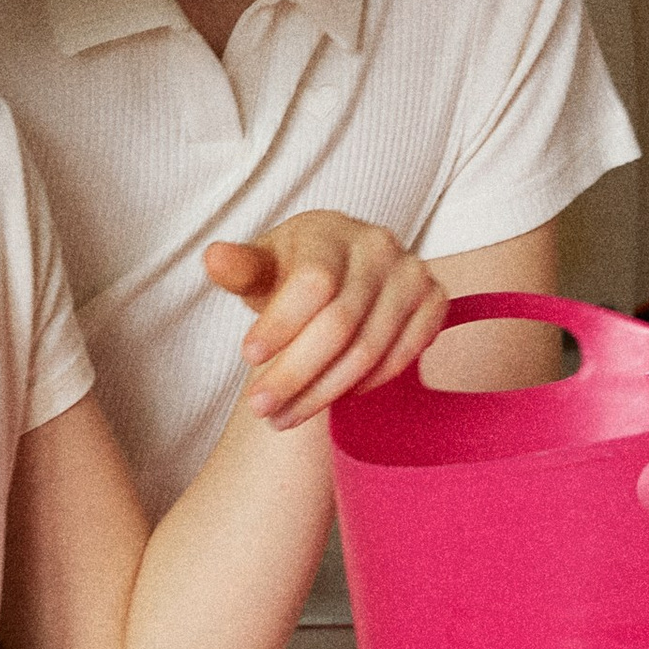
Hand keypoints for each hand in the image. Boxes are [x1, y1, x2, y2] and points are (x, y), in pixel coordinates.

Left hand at [204, 215, 448, 425]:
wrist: (342, 270)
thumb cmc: (293, 271)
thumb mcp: (260, 267)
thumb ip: (239, 269)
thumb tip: (214, 258)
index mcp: (330, 231)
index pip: (312, 283)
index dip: (280, 325)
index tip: (247, 358)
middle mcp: (378, 246)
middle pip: (340, 324)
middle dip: (295, 374)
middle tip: (259, 409)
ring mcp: (412, 273)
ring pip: (369, 348)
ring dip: (324, 392)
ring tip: (284, 417)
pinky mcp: (434, 300)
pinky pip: (405, 355)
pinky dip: (367, 384)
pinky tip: (334, 397)